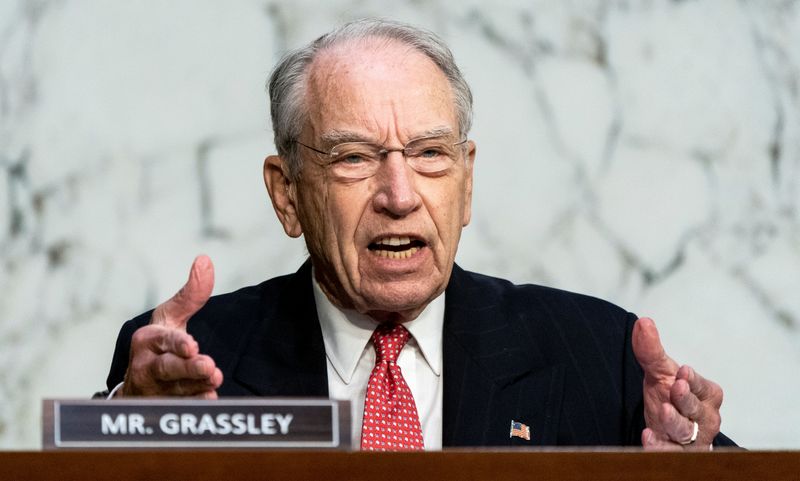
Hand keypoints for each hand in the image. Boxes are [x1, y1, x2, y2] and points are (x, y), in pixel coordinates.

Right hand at [120, 255, 222, 397]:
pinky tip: (210, 399)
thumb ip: (191, 294)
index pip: (163, 340)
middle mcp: (146, 366)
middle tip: (210, 366)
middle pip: (167, 369)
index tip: (193, 346)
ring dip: (197, 387)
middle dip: (188, 369)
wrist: (138, 383)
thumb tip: (205, 260)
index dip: (177, 344)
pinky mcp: (163, 408)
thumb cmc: (159, 342)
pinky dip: (193, 404)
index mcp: (147, 339)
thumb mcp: (171, 316)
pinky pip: (178, 408)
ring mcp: (154, 390)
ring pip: (175, 390)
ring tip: (215, 380)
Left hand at [632, 317, 723, 449]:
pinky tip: (647, 437)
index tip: (683, 371)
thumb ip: (651, 350)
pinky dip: (660, 447)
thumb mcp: (660, 372)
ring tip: (663, 411)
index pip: (702, 387)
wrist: (667, 427)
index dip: (692, 380)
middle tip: (676, 387)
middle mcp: (703, 418)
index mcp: (707, 395)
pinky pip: (669, 452)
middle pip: (695, 410)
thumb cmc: (671, 397)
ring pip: (685, 432)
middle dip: (686, 399)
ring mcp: (691, 439)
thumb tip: (643, 322)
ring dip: (675, 422)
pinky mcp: (675, 453)